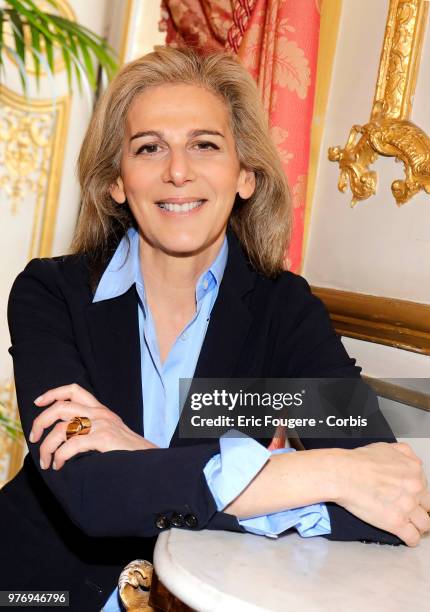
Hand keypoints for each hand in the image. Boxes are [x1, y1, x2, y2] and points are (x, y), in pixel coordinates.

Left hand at [30, 383, 156, 470]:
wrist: (150, 462)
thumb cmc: (128, 452)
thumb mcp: (111, 432)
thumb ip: (92, 428)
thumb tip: (64, 436)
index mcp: (101, 410)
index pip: (74, 390)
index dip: (53, 393)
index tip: (38, 402)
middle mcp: (100, 413)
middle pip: (60, 407)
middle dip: (40, 422)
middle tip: (34, 437)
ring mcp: (102, 425)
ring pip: (61, 428)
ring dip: (47, 447)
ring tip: (47, 462)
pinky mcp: (103, 439)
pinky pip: (71, 445)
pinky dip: (60, 456)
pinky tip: (60, 465)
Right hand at [334, 442, 429, 545]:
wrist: (343, 474)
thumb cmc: (357, 461)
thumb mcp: (385, 447)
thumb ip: (403, 453)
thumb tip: (410, 460)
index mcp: (414, 469)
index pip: (425, 487)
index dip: (417, 494)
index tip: (413, 497)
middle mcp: (415, 487)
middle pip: (428, 506)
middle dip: (420, 509)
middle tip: (411, 511)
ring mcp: (407, 506)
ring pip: (425, 524)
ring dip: (418, 526)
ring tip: (411, 526)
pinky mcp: (396, 523)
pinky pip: (413, 537)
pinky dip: (410, 539)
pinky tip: (406, 537)